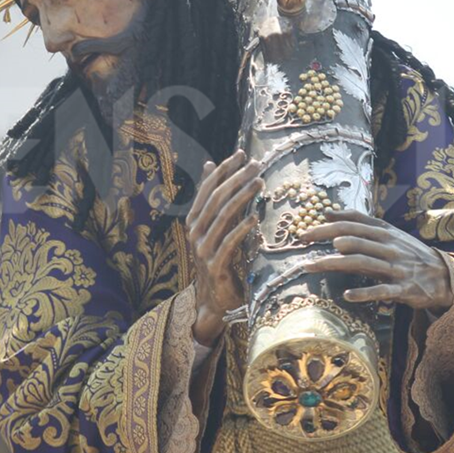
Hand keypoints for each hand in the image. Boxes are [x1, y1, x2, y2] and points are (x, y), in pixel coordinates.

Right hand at [185, 148, 264, 345]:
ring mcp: (203, 249)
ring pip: (222, 217)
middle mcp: (195, 231)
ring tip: (259, 182)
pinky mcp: (214, 265)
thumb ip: (213, 199)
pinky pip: (228, 243)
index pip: (208, 188)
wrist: (213, 298)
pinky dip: (241, 229)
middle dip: (237, 178)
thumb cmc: (217, 257)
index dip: (224, 170)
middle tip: (256, 164)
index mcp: (194, 219)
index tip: (242, 154)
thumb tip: (210, 164)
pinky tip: (254, 217)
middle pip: (216, 198)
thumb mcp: (214, 225)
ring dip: (242, 197)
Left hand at [297, 208, 453, 315]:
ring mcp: (396, 267)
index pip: (354, 222)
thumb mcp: (388, 233)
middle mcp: (389, 247)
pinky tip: (347, 295)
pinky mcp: (403, 289)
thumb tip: (328, 213)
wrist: (443, 276)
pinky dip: (364, 293)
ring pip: (363, 262)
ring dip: (337, 263)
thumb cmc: (408, 253)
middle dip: (326, 238)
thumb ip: (360, 223)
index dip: (329, 224)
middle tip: (303, 241)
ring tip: (316, 264)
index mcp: (385, 232)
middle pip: (354, 239)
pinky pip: (382, 290)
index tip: (306, 231)